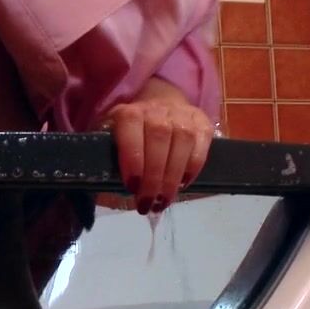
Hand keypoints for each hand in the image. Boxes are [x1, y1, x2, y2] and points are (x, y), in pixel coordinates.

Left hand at [101, 94, 214, 214]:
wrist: (161, 104)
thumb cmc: (131, 133)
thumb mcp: (112, 139)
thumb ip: (107, 159)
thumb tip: (108, 193)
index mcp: (129, 114)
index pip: (131, 131)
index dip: (133, 160)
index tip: (132, 187)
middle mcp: (157, 110)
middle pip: (159, 139)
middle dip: (153, 177)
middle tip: (148, 203)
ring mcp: (182, 114)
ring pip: (182, 141)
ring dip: (173, 176)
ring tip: (164, 200)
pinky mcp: (202, 122)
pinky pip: (201, 144)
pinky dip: (193, 167)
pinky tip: (183, 184)